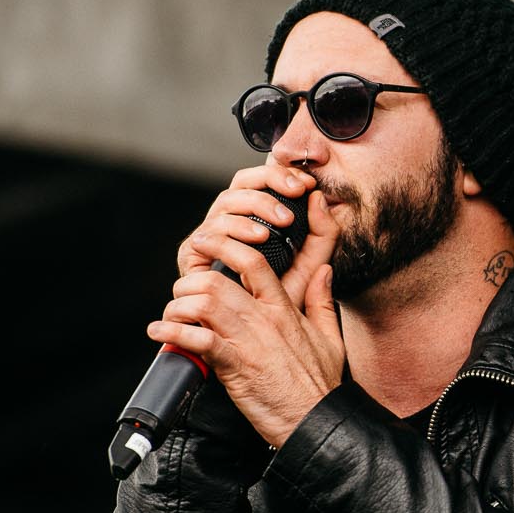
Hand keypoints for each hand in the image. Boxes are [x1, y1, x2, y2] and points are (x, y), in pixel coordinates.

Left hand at [148, 207, 346, 447]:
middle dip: (189, 284)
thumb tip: (324, 271)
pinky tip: (160, 333)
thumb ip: (321, 300)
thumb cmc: (321, 385)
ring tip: (170, 317)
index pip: (253, 262)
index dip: (224, 246)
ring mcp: (249, 342)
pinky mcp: (236, 367)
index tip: (205, 243)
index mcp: (284, 309)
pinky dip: (173, 334)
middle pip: (216, 281)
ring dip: (178, 307)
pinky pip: (199, 341)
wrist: (318, 421)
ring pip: (203, 305)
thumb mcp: (330, 337)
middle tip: (181, 295)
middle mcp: (264, 320)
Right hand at [179, 164, 337, 307]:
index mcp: (252, 218)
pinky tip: (258, 238)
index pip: (262, 181)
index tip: (308, 183)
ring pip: (226, 201)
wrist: (255, 338)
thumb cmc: (279, 301)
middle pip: (241, 183)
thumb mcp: (310, 266)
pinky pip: (209, 231)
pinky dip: (235, 230)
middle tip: (297, 194)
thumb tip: (319, 197)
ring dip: (256, 205)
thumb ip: (322, 234)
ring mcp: (208, 236)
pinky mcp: (191, 255)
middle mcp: (228, 222)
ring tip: (282, 222)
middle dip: (270, 182)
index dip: (282, 174)